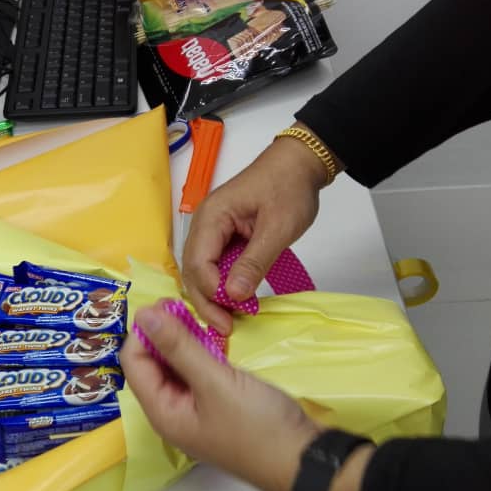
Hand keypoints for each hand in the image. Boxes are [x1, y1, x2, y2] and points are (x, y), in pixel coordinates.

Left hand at [122, 302, 319, 490]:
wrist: (304, 461)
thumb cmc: (257, 425)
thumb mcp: (215, 381)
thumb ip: (178, 346)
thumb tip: (143, 315)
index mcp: (162, 412)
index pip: (133, 364)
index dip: (143, 331)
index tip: (165, 303)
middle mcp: (171, 413)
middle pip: (152, 365)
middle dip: (162, 334)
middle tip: (183, 305)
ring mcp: (194, 412)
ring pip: (175, 368)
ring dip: (182, 342)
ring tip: (198, 317)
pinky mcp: (216, 407)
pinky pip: (197, 375)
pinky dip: (200, 354)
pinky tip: (214, 338)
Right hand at [182, 126, 332, 334]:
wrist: (299, 163)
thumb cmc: (289, 187)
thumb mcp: (277, 227)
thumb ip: (254, 262)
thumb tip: (232, 295)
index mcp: (211, 217)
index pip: (198, 263)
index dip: (210, 293)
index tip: (229, 316)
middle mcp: (203, 225)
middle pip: (192, 271)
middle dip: (206, 301)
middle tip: (225, 328)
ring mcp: (211, 231)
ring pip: (201, 271)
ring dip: (212, 296)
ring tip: (229, 319)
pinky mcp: (222, 237)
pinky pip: (214, 266)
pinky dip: (222, 285)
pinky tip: (234, 301)